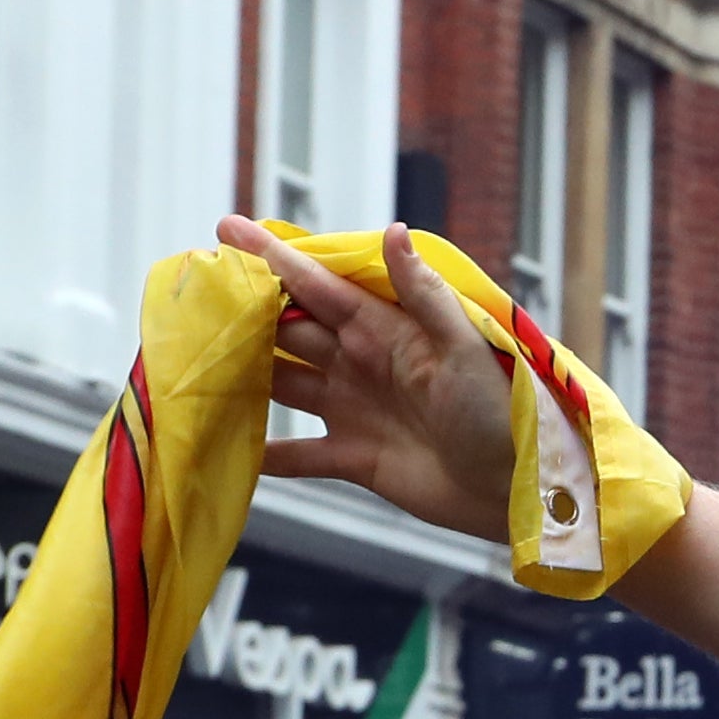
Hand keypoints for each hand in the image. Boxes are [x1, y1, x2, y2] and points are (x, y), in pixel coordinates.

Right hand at [223, 221, 518, 544]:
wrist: (525, 489)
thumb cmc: (508, 411)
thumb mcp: (467, 346)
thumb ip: (426, 294)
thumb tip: (393, 231)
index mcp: (387, 330)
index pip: (319, 284)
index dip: (273, 258)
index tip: (228, 229)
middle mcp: (365, 363)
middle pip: (291, 329)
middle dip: (245, 309)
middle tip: (193, 293)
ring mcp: (358, 409)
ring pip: (286, 384)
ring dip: (246, 373)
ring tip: (196, 359)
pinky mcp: (359, 458)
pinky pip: (301, 454)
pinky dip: (268, 453)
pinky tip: (230, 446)